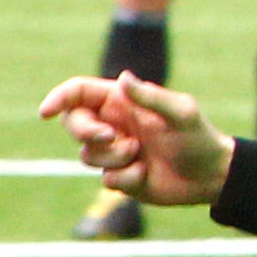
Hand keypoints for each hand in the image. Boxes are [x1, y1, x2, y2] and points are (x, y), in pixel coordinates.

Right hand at [43, 71, 232, 206]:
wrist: (210, 177)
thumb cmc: (199, 139)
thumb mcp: (180, 113)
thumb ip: (150, 96)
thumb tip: (123, 78)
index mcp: (122, 103)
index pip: (79, 93)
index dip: (58, 99)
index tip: (46, 112)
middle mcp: (113, 124)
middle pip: (73, 124)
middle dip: (85, 132)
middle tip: (108, 136)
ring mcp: (113, 151)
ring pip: (87, 155)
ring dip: (113, 157)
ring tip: (141, 156)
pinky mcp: (117, 176)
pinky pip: (106, 179)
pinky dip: (126, 178)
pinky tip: (147, 174)